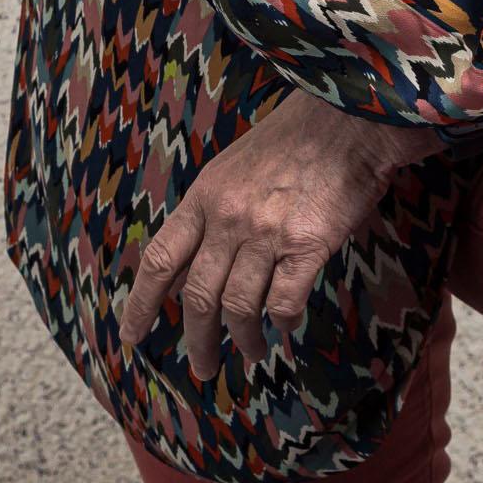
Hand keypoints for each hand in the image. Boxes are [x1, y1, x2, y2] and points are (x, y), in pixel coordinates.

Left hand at [115, 85, 442, 377]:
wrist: (350, 116)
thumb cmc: (295, 137)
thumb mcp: (234, 165)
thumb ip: (212, 211)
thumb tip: (190, 265)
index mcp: (206, 195)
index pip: (160, 259)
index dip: (141, 304)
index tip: (132, 337)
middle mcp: (229, 217)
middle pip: (198, 297)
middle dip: (198, 341)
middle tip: (203, 367)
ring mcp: (267, 232)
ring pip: (239, 307)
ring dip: (243, 339)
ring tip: (252, 352)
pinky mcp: (307, 244)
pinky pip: (284, 302)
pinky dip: (281, 322)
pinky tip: (286, 324)